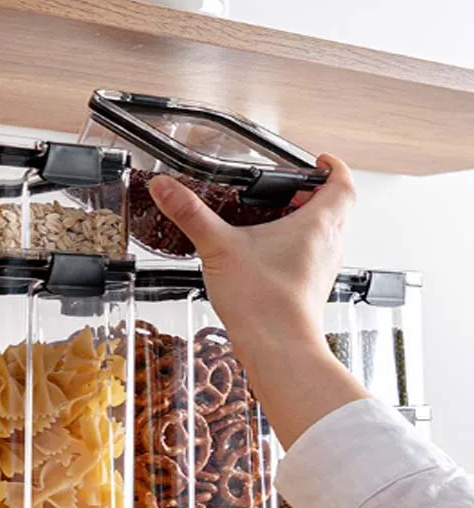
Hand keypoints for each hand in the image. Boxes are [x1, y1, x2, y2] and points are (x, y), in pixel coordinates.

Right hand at [149, 154, 366, 447]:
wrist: (277, 348)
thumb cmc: (263, 301)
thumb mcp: (218, 246)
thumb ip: (189, 213)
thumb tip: (165, 187)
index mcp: (317, 224)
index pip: (342, 183)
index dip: (332, 167)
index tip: (318, 160)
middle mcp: (328, 244)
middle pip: (334, 208)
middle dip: (311, 193)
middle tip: (285, 187)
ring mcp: (321, 269)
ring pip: (324, 234)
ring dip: (304, 221)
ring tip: (270, 218)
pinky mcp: (309, 288)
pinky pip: (310, 257)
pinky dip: (294, 247)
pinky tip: (263, 253)